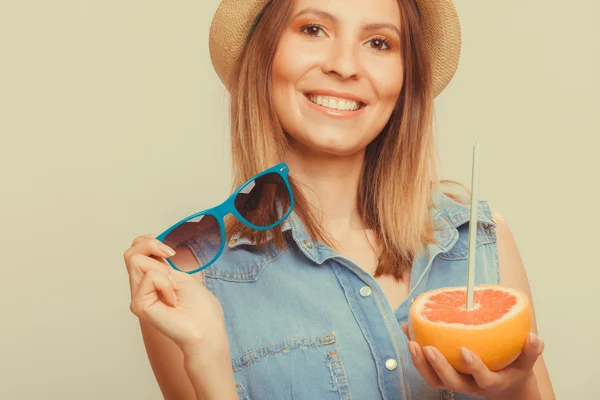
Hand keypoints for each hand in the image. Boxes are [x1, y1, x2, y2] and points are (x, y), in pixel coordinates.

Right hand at [124, 234, 226, 351]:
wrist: (207, 330)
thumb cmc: (200, 308)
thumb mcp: (180, 276)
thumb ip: (161, 265)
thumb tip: (149, 246)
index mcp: (150, 282)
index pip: (135, 253)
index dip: (146, 242)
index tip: (168, 249)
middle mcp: (140, 289)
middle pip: (130, 253)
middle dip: (152, 246)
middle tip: (171, 256)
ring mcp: (137, 298)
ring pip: (135, 260)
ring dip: (162, 270)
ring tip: (174, 289)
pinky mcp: (139, 305)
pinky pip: (150, 277)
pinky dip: (166, 283)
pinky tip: (172, 301)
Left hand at [401, 322, 543, 397]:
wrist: (503, 384)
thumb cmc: (513, 368)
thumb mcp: (526, 362)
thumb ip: (530, 351)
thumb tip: (534, 337)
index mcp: (491, 383)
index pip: (482, 379)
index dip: (474, 367)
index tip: (465, 350)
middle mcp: (470, 385)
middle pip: (450, 383)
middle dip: (437, 366)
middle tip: (427, 347)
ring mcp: (455, 381)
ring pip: (433, 379)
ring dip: (419, 361)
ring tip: (411, 340)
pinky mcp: (443, 374)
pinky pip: (425, 365)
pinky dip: (415, 349)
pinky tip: (408, 329)